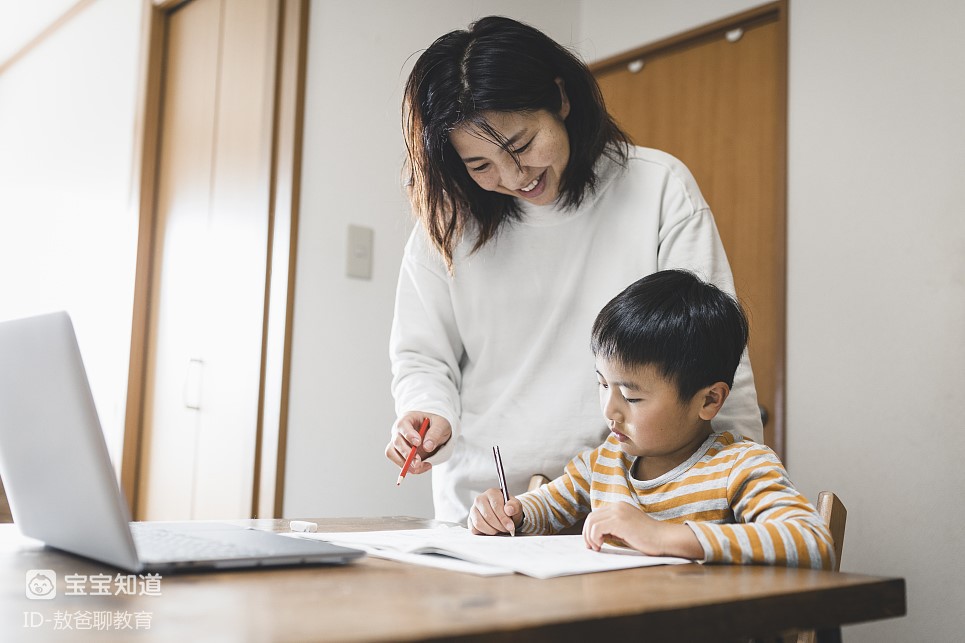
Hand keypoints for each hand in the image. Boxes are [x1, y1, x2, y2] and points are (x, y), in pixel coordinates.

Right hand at [385, 412, 451, 474]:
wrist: (436, 432)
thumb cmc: (437, 424)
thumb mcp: (441, 425)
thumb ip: (435, 433)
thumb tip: (427, 447)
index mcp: (408, 419)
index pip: (402, 425)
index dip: (408, 435)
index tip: (418, 443)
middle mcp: (399, 431)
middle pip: (396, 442)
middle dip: (406, 454)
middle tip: (418, 462)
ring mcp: (398, 443)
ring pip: (392, 454)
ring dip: (405, 463)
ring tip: (420, 467)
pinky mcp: (400, 454)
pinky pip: (399, 463)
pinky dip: (410, 468)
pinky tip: (423, 467)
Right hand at [469, 488, 522, 535]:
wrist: (503, 514)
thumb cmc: (508, 509)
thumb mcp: (515, 506)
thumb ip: (514, 506)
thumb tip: (509, 510)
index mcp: (492, 493)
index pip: (496, 506)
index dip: (504, 518)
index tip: (510, 526)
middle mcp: (480, 499)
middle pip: (488, 516)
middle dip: (499, 526)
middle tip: (506, 529)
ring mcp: (473, 509)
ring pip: (479, 523)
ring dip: (491, 530)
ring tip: (498, 530)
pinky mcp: (470, 519)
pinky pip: (474, 529)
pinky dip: (484, 533)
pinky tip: (491, 530)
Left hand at [583, 503, 702, 558]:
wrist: (664, 539)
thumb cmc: (648, 539)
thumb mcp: (626, 531)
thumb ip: (612, 529)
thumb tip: (595, 536)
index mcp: (620, 507)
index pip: (596, 515)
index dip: (590, 529)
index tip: (593, 543)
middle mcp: (618, 506)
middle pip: (591, 517)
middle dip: (587, 533)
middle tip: (592, 547)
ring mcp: (618, 512)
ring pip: (591, 522)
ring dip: (590, 537)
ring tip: (597, 548)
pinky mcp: (619, 521)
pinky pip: (597, 528)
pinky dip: (595, 538)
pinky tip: (602, 546)